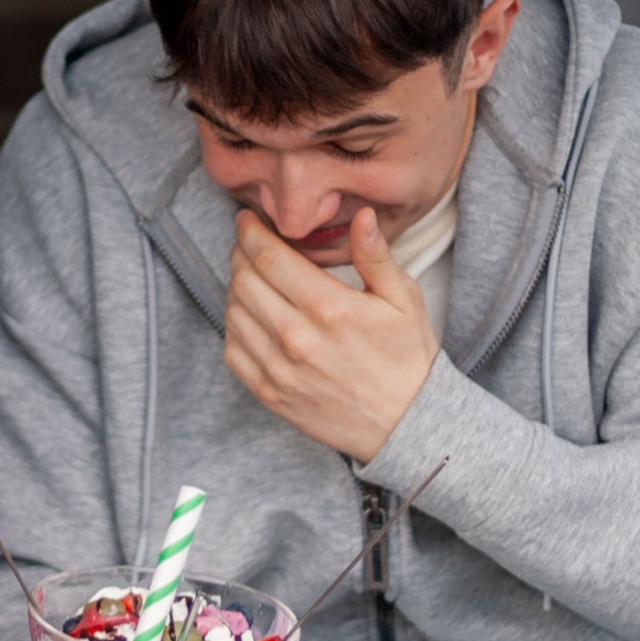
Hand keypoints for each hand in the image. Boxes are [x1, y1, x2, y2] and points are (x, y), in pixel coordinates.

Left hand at [225, 208, 438, 460]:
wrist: (405, 424)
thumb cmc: (407, 358)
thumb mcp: (403, 299)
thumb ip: (375, 256)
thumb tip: (362, 216)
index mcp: (329, 308)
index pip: (269, 258)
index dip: (251, 233)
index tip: (247, 220)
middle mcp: (297, 339)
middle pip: (244, 281)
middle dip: (241, 255)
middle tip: (249, 245)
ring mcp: (279, 370)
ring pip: (234, 313)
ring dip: (236, 289)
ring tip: (252, 278)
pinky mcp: (269, 394)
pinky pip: (232, 351)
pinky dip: (235, 327)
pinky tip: (252, 316)